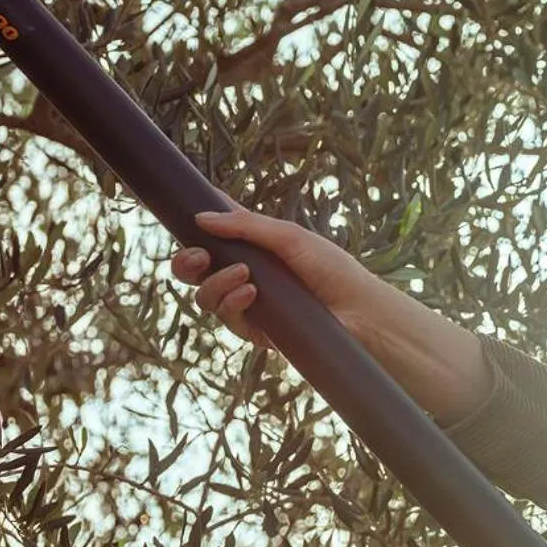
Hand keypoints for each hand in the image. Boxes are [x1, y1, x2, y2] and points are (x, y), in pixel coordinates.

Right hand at [171, 201, 393, 352]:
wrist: (359, 310)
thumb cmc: (333, 269)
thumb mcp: (290, 237)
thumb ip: (247, 225)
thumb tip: (201, 217)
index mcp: (255, 248)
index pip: (217, 235)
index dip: (197, 226)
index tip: (187, 216)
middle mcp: (246, 275)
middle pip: (197, 270)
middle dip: (187, 262)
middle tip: (198, 257)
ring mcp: (248, 304)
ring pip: (206, 296)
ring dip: (216, 283)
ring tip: (244, 275)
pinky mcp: (255, 330)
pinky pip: (227, 318)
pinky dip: (232, 303)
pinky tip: (250, 294)